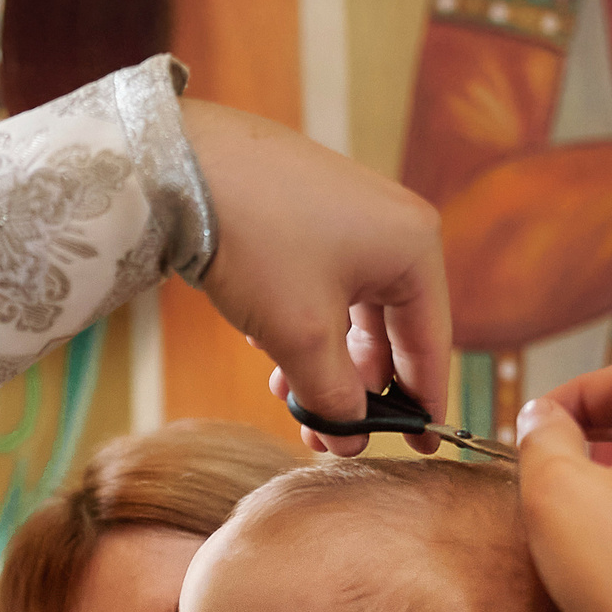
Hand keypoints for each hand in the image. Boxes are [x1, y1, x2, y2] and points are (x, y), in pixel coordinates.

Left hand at [181, 100, 450, 454]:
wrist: (181, 163)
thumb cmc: (257, 240)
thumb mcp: (301, 336)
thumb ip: (333, 398)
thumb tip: (349, 440)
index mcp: (414, 246)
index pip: (430, 342)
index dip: (422, 403)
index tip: (419, 448)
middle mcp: (393, 223)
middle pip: (389, 328)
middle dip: (354, 387)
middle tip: (327, 436)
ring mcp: (350, 211)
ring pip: (349, 309)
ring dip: (322, 360)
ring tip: (285, 396)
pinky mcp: (309, 208)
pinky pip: (323, 282)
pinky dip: (304, 322)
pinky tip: (268, 346)